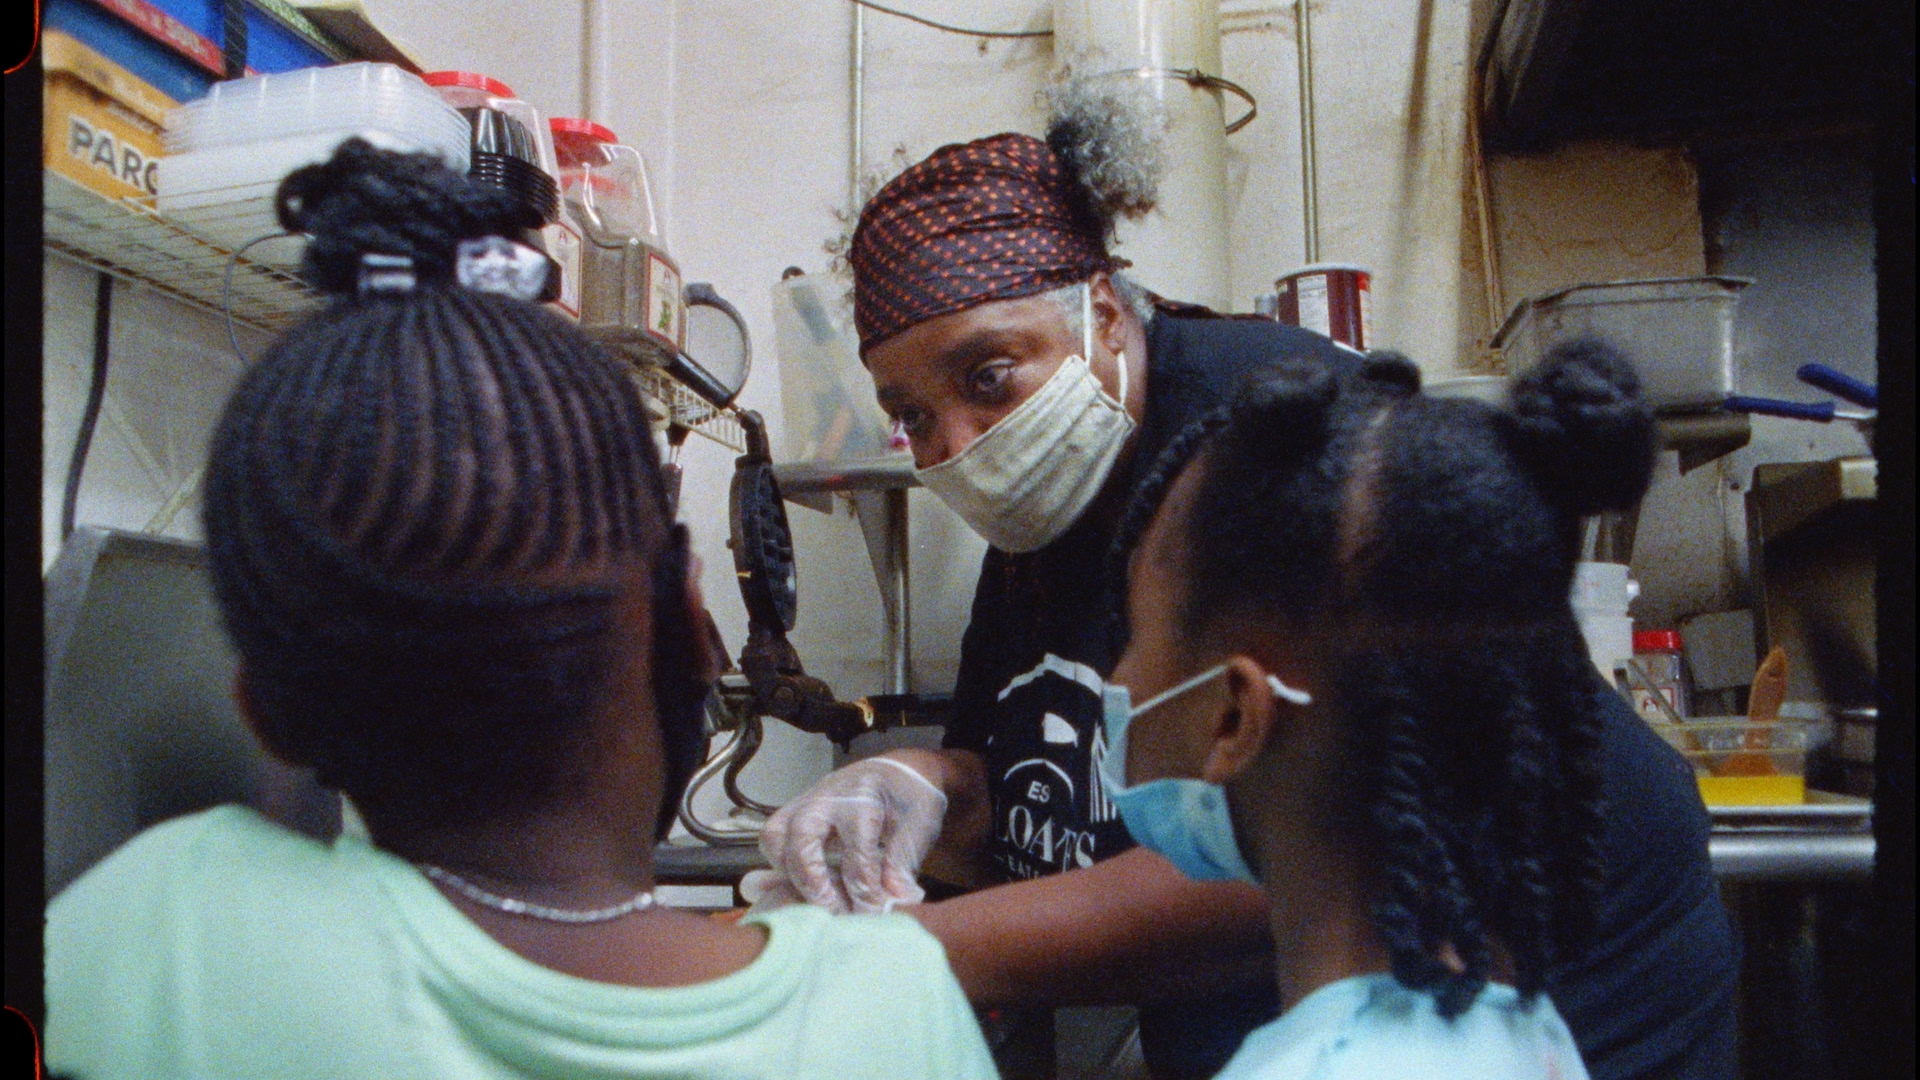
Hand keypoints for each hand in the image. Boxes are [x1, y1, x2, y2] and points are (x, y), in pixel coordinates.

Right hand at [759, 756, 947, 913]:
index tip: (874, 914)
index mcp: (862, 797)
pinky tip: (806, 887)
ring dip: (789, 872)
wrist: (896, 771)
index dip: (865, 889)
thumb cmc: (909, 798)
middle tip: (835, 911)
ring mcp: (804, 802)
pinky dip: (782, 866)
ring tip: (816, 899)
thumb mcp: (921, 823)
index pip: (856, 850)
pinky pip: (773, 838)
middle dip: (813, 881)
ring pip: (775, 835)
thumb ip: (904, 860)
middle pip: (801, 836)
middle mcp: (826, 796)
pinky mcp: (794, 812)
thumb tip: (895, 898)